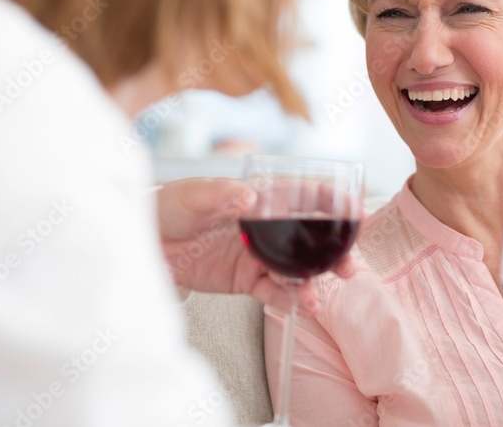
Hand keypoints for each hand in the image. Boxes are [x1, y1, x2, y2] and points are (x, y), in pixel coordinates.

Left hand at [156, 178, 353, 312]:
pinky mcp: (245, 280)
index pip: (303, 197)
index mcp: (260, 198)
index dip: (332, 204)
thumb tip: (248, 197)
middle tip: (347, 268)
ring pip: (295, 270)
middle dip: (332, 254)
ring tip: (314, 300)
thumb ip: (220, 195)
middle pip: (309, 239)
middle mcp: (266, 227)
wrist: (145, 241)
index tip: (357, 213)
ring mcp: (258, 255)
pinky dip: (286, 300)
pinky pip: (272, 292)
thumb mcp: (192, 195)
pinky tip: (296, 308)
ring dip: (310, 284)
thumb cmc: (170, 206)